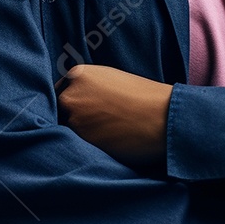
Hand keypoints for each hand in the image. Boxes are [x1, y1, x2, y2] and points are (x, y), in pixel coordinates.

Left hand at [55, 64, 172, 165]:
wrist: (164, 117)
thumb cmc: (146, 98)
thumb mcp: (113, 79)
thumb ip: (90, 87)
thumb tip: (76, 102)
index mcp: (79, 74)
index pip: (60, 93)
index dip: (73, 106)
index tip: (85, 113)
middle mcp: (70, 95)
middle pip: (60, 113)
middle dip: (72, 120)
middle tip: (96, 127)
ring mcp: (73, 119)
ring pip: (66, 131)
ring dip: (79, 136)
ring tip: (106, 136)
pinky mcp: (81, 141)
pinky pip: (76, 147)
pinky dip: (87, 148)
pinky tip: (108, 144)